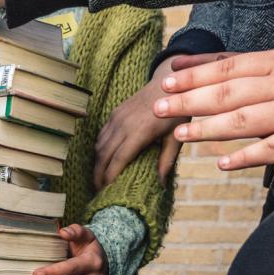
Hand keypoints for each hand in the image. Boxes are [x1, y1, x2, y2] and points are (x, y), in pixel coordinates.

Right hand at [94, 72, 185, 189]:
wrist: (168, 84)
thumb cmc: (176, 113)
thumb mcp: (176, 137)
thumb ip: (166, 161)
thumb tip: (160, 184)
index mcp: (140, 132)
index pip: (118, 159)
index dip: (110, 176)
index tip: (106, 190)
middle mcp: (124, 125)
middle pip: (103, 155)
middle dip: (98, 175)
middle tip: (98, 191)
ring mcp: (117, 118)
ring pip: (99, 146)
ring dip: (97, 164)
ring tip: (99, 179)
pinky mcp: (114, 114)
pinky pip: (101, 136)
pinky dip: (99, 150)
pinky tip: (102, 160)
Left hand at [153, 28, 273, 169]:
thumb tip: (264, 65)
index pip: (230, 65)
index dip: (196, 73)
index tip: (168, 76)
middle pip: (227, 92)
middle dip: (188, 99)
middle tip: (157, 106)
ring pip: (243, 121)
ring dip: (207, 128)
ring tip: (177, 134)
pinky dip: (247, 157)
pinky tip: (222, 164)